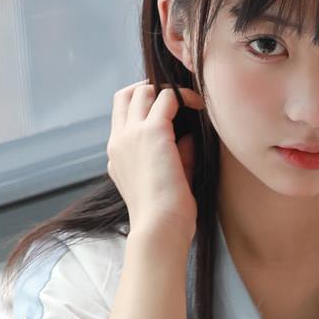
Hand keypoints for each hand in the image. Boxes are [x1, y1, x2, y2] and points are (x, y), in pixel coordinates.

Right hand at [107, 79, 204, 240]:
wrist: (159, 229)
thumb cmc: (166, 217)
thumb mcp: (165, 182)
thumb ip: (175, 157)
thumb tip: (187, 137)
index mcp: (117, 156)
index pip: (121, 117)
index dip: (141, 105)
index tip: (165, 110)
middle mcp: (118, 141)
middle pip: (126, 95)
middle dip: (150, 89)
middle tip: (177, 98)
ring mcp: (132, 134)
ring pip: (143, 90)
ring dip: (167, 91)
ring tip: (191, 101)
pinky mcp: (152, 132)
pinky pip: (168, 97)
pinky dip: (185, 96)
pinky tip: (200, 105)